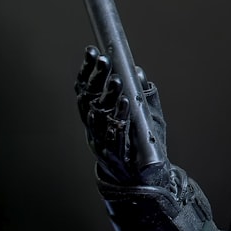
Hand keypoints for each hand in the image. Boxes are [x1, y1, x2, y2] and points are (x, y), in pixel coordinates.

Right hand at [75, 45, 169, 185]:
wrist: (144, 179)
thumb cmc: (141, 143)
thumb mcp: (143, 116)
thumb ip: (141, 95)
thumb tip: (138, 71)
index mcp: (97, 118)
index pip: (86, 90)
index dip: (87, 71)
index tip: (92, 50)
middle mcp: (95, 130)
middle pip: (90, 102)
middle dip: (97, 80)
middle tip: (105, 60)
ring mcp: (103, 144)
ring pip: (100, 119)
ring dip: (108, 98)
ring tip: (117, 80)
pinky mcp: (116, 156)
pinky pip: (116, 136)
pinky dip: (120, 118)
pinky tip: (126, 104)